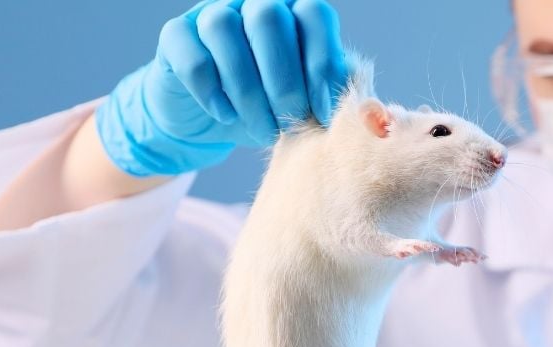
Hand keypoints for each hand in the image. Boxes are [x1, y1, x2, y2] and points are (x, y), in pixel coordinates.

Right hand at [95, 0, 347, 175]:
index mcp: (292, 13)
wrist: (210, 121)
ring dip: (247, 90)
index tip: (322, 110)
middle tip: (290, 119)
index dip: (321, 61)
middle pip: (269, 16)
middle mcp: (251, 3)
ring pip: (224, 30)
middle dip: (283, 78)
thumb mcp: (308, 106)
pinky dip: (212, 92)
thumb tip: (376, 119)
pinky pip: (192, 55)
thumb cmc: (270, 108)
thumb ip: (337, 99)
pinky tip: (226, 116)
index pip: (313, 13)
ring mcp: (210, 14)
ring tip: (262, 128)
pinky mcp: (176, 37)